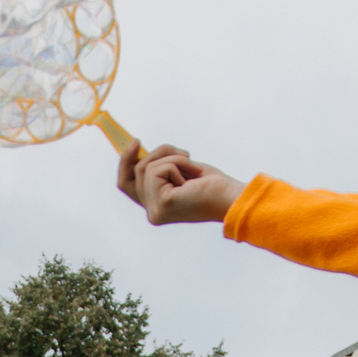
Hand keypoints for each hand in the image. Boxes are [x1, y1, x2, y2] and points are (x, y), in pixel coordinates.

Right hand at [117, 142, 244, 224]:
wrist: (231, 198)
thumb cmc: (212, 185)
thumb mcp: (180, 170)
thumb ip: (159, 166)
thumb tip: (137, 148)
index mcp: (156, 207)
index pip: (126, 185)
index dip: (125, 162)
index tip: (134, 143)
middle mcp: (152, 213)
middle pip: (133, 172)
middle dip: (158, 153)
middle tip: (181, 151)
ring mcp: (155, 211)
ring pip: (147, 167)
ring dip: (173, 158)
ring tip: (194, 168)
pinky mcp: (162, 204)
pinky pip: (158, 169)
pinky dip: (177, 164)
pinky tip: (193, 177)